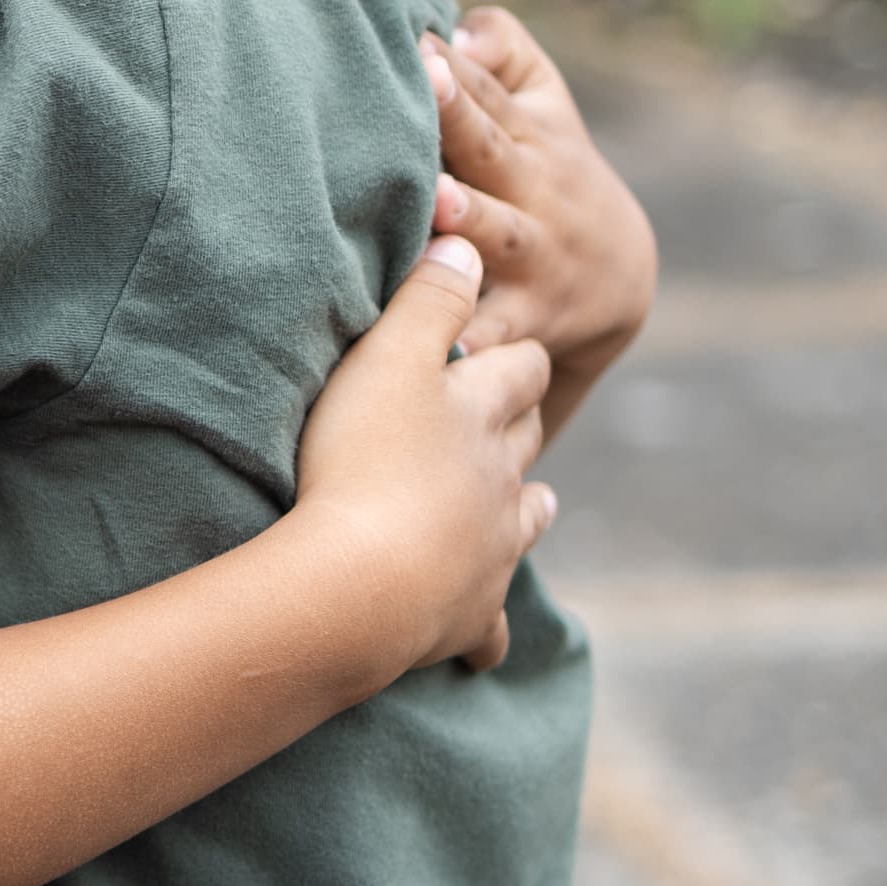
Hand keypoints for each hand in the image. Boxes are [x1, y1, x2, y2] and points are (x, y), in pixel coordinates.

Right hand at [290, 237, 558, 676]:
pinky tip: (481, 640)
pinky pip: (488, 628)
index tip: (494, 351)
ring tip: (507, 506)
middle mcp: (505, 479)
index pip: (525, 368)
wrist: (357, 583)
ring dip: (519, 509)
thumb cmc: (362, 460)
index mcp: (487, 413)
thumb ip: (429, 300)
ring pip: (526, 520)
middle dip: (518, 423)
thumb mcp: (387, 359)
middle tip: (489, 419)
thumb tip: (468, 245)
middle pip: (529, 439)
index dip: (513, 355)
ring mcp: (493, 549)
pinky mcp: (469, 614)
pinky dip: (486, 629)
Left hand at [426, 7, 653, 442]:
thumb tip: (457, 31)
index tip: (416, 38)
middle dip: (458, 116)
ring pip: (500, 234)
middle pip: (491, 147)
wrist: (622, 281)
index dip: (455, 64)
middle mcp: (533, 189)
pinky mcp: (526, 318)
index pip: (488, 90)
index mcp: (530, 133)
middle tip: (422, 82)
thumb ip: (503, 50)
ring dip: (471, 219)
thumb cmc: (552, 171)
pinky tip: (443, 342)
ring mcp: (532, 254)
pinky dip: (474, 339)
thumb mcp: (545, 102)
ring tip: (439, 201)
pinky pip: (497, 330)